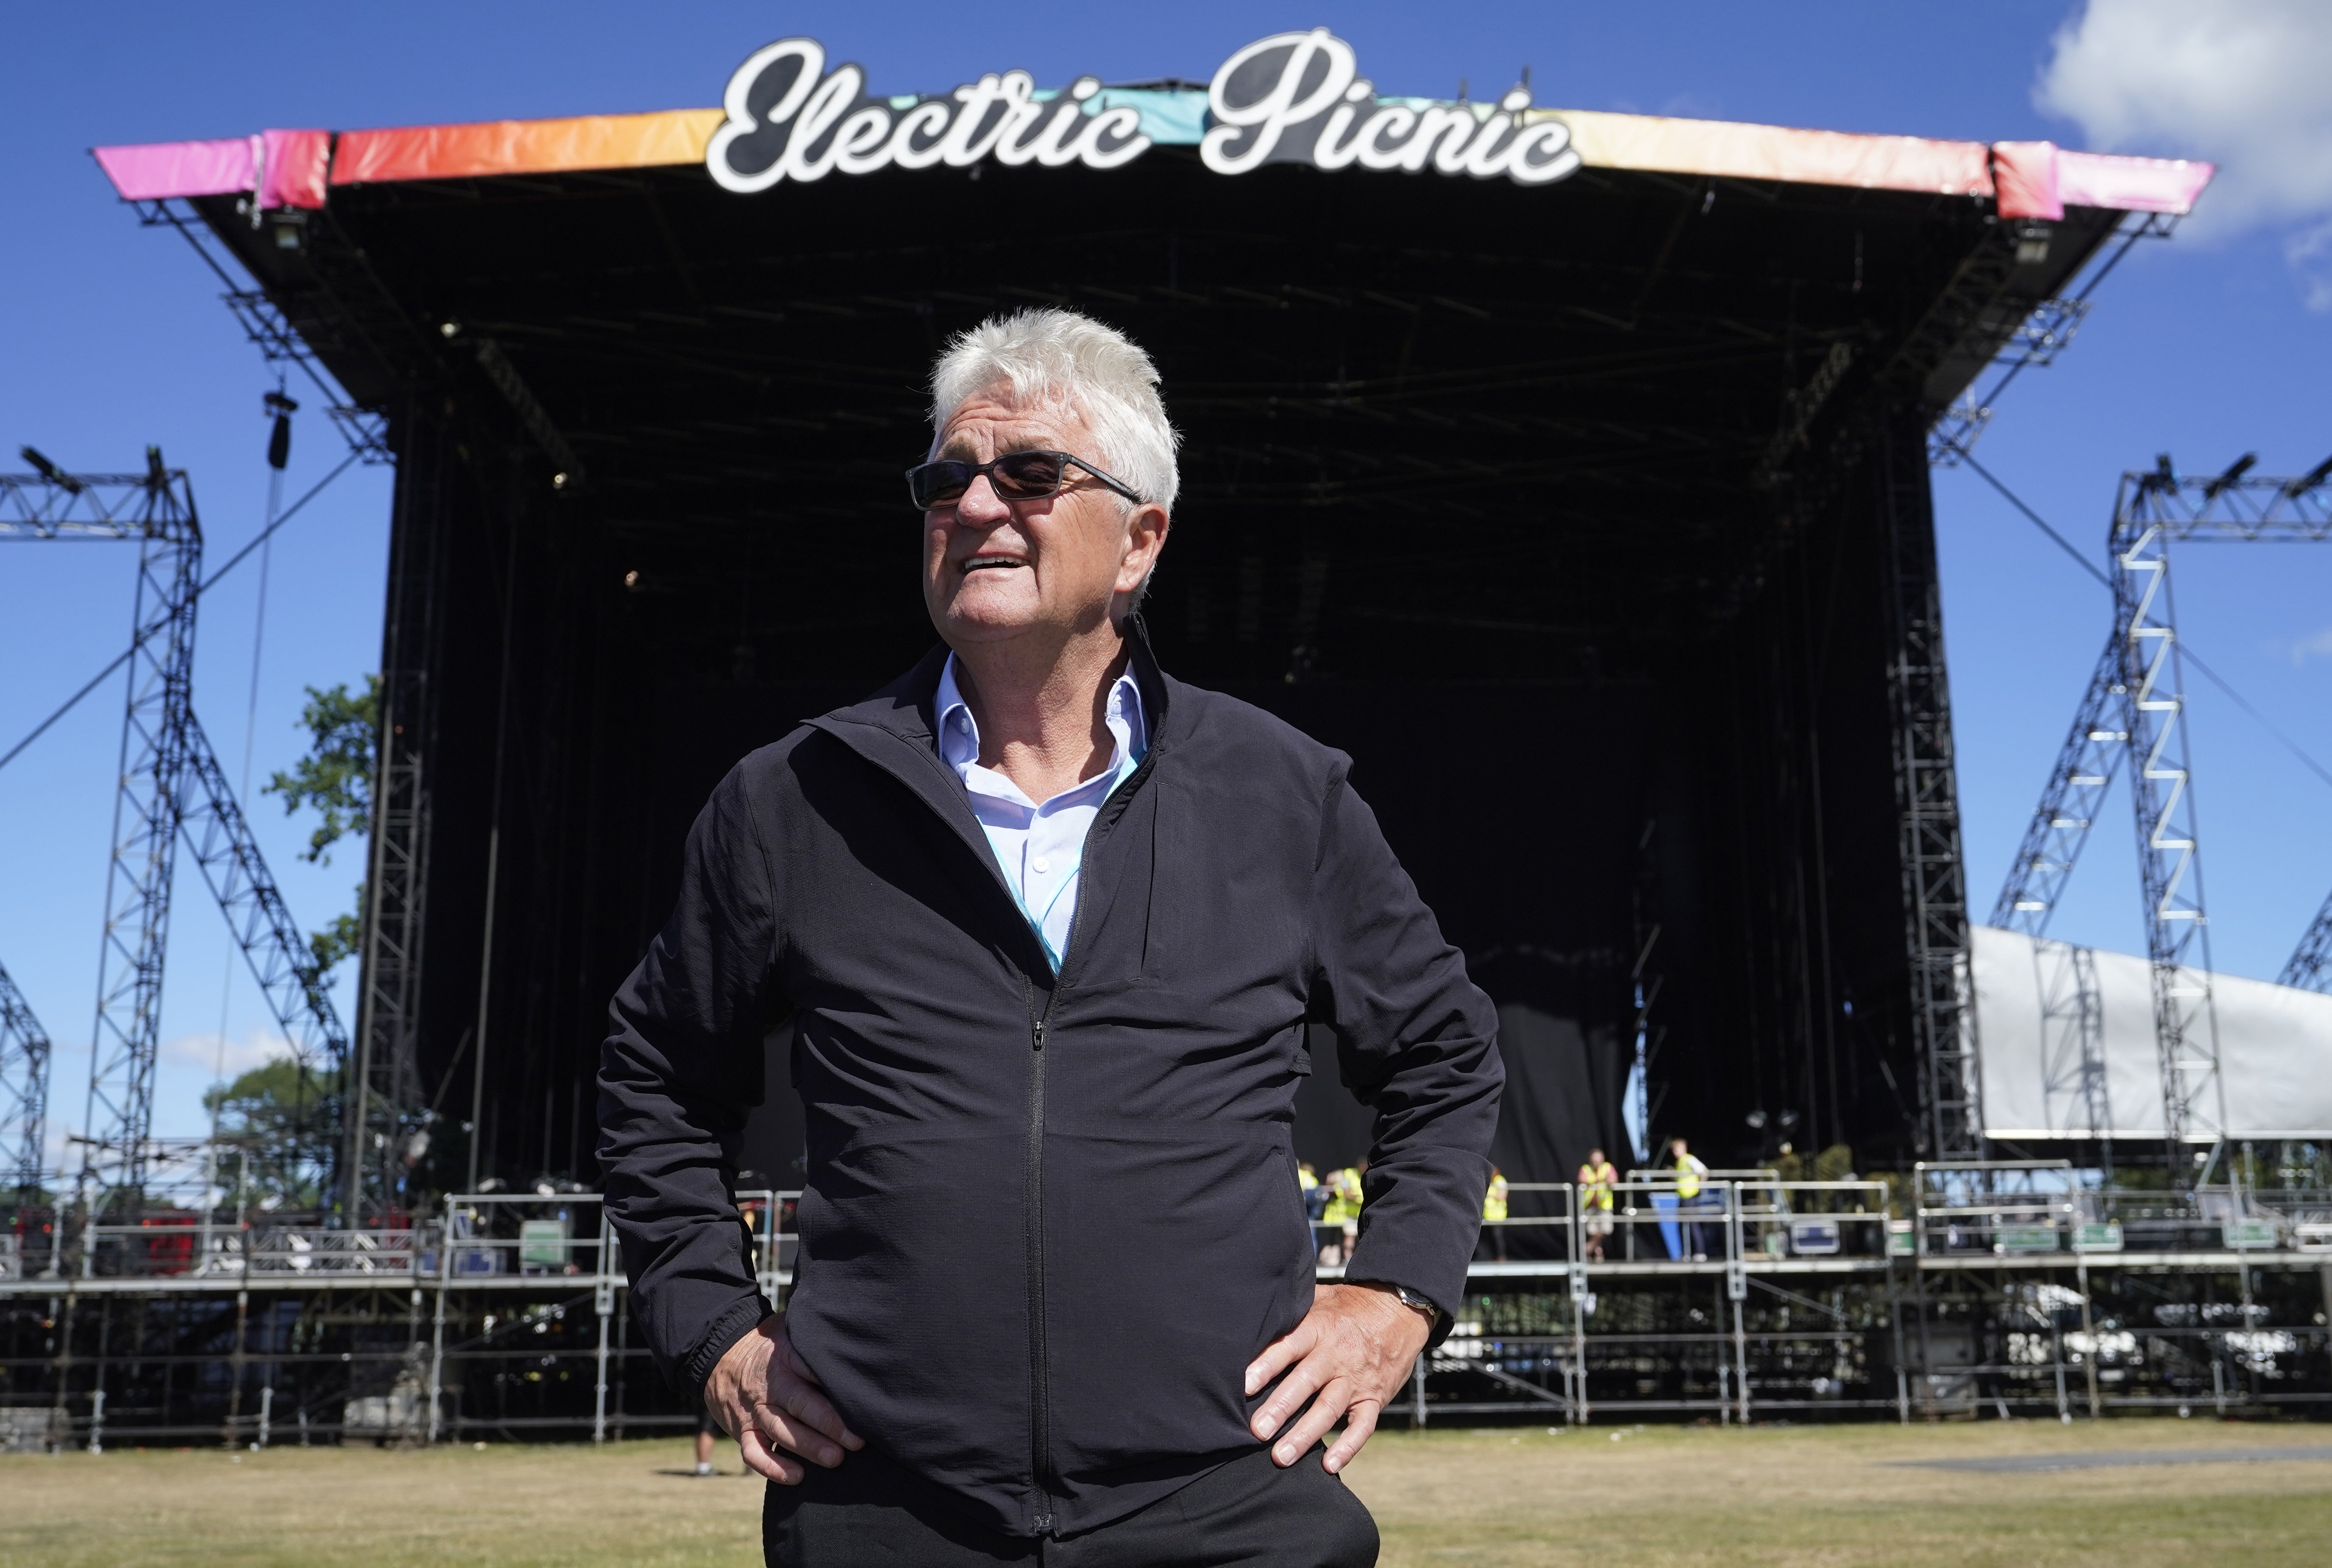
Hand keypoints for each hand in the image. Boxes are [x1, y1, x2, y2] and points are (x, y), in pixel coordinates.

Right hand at [705, 1313, 864, 1483]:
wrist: (719, 1354)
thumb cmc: (768, 1345)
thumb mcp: (789, 1330)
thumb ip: (815, 1337)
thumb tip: (851, 1338)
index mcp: (785, 1357)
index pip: (811, 1367)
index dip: (833, 1381)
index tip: (860, 1396)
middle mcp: (771, 1385)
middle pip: (800, 1403)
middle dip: (829, 1423)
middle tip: (856, 1440)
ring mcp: (755, 1410)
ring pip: (780, 1430)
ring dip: (807, 1447)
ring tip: (835, 1459)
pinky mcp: (742, 1429)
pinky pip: (753, 1452)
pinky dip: (772, 1467)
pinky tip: (797, 1477)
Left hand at [1244, 1282, 1429, 1474]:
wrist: (1400, 1311)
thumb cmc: (1349, 1307)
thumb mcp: (1321, 1298)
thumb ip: (1292, 1310)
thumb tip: (1252, 1318)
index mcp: (1319, 1328)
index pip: (1288, 1347)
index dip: (1266, 1366)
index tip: (1244, 1386)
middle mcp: (1336, 1355)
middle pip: (1305, 1382)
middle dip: (1280, 1408)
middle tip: (1257, 1431)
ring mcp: (1356, 1379)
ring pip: (1329, 1409)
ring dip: (1305, 1434)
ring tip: (1281, 1456)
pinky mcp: (1374, 1398)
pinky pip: (1362, 1426)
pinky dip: (1347, 1447)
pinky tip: (1329, 1466)